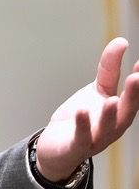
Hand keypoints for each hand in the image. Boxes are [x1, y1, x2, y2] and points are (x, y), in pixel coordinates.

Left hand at [35, 37, 138, 181]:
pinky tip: (82, 112)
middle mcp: (113, 128)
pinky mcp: (76, 147)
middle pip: (126, 113)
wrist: (57, 147)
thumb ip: (109, 68)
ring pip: (107, 129)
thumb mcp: (97, 90)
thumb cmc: (82, 119)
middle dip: (133, 96)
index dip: (138, 83)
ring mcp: (96, 140)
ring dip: (110, 115)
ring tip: (112, 100)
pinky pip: (81, 138)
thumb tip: (121, 41)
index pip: (133, 97)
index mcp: (120, 113)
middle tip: (137, 78)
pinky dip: (83, 126)